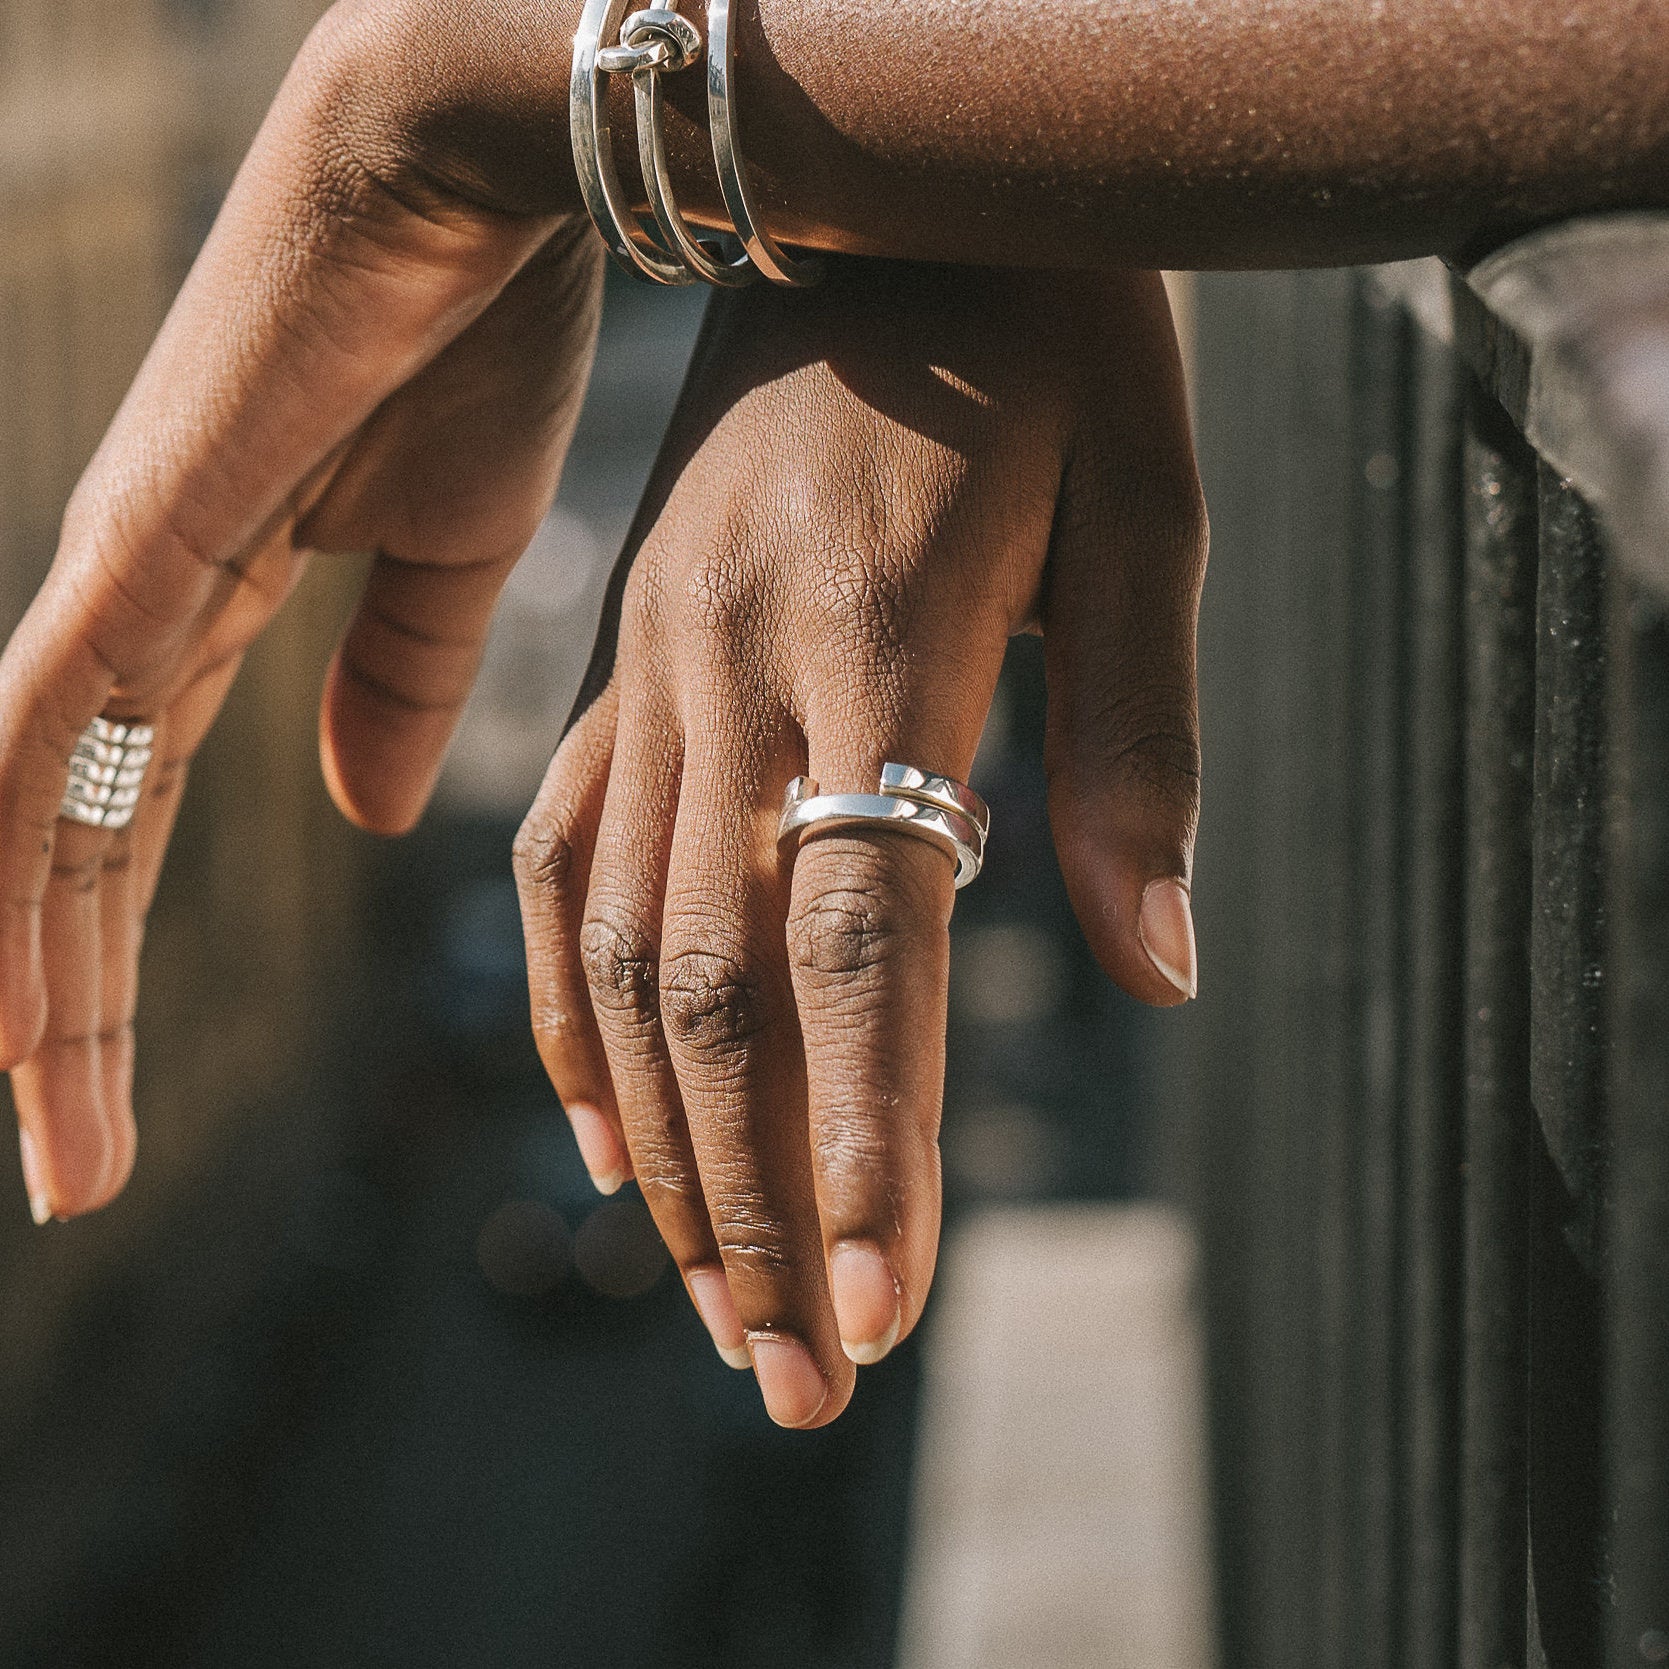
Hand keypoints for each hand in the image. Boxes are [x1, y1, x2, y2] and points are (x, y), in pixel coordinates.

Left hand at [0, 26, 604, 1221]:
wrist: (491, 169)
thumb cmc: (484, 333)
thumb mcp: (452, 553)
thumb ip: (395, 683)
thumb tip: (351, 816)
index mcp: (206, 625)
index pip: (118, 838)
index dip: (96, 987)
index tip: (106, 1116)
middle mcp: (131, 614)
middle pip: (52, 858)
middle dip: (53, 1027)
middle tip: (69, 1175)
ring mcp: (125, 574)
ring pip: (22, 816)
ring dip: (19, 985)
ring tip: (42, 1138)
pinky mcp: (149, 535)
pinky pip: (39, 723)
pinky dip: (1, 858)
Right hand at [514, 262, 1205, 1426]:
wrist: (868, 197)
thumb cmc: (1044, 342)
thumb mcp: (1144, 508)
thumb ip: (1134, 744)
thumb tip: (1156, 972)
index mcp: (875, 633)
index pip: (857, 940)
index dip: (866, 1142)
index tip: (884, 1316)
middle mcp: (726, 668)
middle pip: (715, 986)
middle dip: (757, 1205)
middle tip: (798, 1382)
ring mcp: (648, 666)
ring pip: (615, 951)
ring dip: (660, 1148)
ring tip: (714, 1307)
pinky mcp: (618, 661)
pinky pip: (559, 864)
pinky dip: (570, 1017)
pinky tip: (602, 1136)